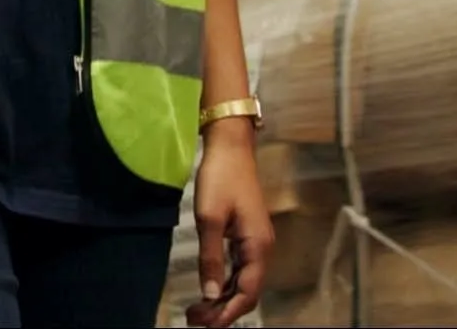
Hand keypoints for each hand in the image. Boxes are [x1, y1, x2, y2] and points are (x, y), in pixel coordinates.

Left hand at [192, 121, 273, 326]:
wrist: (230, 147)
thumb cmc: (220, 177)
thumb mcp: (209, 218)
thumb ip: (210, 258)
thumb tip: (209, 293)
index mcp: (257, 246)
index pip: (248, 293)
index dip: (228, 313)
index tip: (206, 325)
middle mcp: (262, 248)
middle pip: (247, 292)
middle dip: (223, 310)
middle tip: (194, 320)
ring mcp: (256, 242)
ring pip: (243, 282)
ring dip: (222, 298)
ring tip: (197, 310)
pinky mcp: (248, 236)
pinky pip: (240, 269)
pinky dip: (224, 283)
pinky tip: (208, 288)